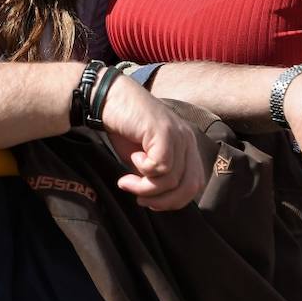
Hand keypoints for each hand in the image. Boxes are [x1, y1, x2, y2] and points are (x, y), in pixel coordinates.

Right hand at [98, 74, 206, 210]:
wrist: (107, 99)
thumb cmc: (123, 128)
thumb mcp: (142, 159)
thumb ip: (155, 176)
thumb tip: (157, 200)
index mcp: (186, 146)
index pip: (194, 185)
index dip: (174, 201)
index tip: (149, 201)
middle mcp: (187, 140)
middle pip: (189, 187)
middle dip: (163, 201)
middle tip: (139, 199)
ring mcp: (178, 135)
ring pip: (172, 179)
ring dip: (145, 188)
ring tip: (126, 181)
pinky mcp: (164, 132)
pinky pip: (161, 166)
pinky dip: (144, 170)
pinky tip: (133, 158)